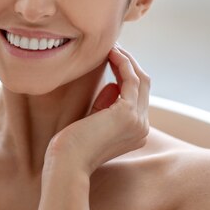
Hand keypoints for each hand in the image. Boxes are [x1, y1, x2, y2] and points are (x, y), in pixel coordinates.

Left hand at [44, 45, 149, 174]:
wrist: (66, 163)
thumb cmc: (71, 145)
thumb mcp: (92, 121)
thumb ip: (105, 105)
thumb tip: (113, 85)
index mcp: (136, 131)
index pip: (138, 95)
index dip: (127, 72)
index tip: (111, 56)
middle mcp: (142, 127)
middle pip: (144, 84)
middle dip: (129, 62)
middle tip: (111, 46)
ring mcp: (138, 121)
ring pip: (140, 79)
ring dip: (126, 58)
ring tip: (109, 45)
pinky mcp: (128, 114)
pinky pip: (131, 79)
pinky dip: (123, 63)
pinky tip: (110, 53)